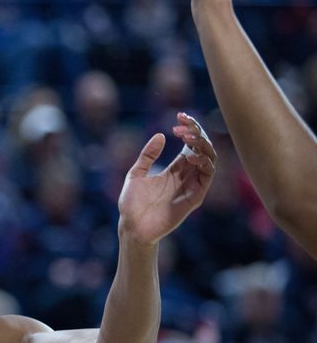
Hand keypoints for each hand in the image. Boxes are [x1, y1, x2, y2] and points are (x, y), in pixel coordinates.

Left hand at [117, 113, 216, 244]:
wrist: (132, 226)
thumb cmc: (132, 204)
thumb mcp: (136, 174)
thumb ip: (148, 155)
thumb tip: (160, 135)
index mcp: (175, 169)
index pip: (190, 144)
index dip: (189, 129)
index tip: (180, 115)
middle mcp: (186, 175)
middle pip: (202, 148)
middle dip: (197, 132)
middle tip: (184, 124)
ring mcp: (192, 186)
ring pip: (210, 159)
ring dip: (202, 145)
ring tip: (188, 137)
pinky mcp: (195, 197)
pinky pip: (207, 176)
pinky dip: (203, 163)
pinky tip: (190, 155)